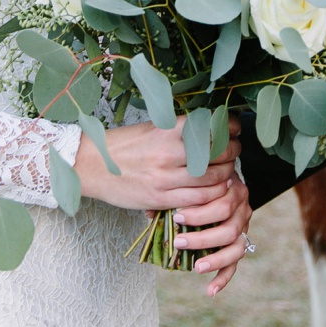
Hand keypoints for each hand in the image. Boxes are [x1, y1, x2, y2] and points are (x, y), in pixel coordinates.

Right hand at [73, 120, 237, 216]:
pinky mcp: (160, 198)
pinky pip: (197, 199)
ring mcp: (164, 177)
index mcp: (166, 130)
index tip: (234, 129)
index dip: (229, 128)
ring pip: (212, 178)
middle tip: (235, 151)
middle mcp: (167, 151)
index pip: (210, 127)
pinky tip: (215, 191)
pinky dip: (212, 195)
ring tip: (228, 171)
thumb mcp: (150, 128)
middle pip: (217, 152)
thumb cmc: (122, 145)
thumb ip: (177, 131)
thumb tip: (210, 129)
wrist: (90, 165)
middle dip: (232, 152)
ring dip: (226, 175)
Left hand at [174, 157, 251, 297]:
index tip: (176, 218)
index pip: (221, 204)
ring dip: (216, 259)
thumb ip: (173, 196)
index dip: (200, 213)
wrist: (220, 180)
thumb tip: (149, 215)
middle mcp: (242, 208)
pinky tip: (210, 291)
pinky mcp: (240, 244)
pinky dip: (223, 278)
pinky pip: (235, 264)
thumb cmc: (199, 182)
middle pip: (229, 227)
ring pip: (236, 247)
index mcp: (231, 190)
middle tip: (179, 242)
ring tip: (197, 268)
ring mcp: (243, 227)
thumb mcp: (189, 184)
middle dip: (203, 238)